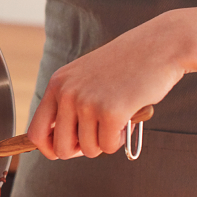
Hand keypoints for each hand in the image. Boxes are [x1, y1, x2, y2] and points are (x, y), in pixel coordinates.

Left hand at [28, 14, 195, 159]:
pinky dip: (120, 140)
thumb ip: (71, 103)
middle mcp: (67, 93)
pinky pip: (108, 146)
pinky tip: (127, 119)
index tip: (69, 148)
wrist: (160, 46)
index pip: (36, 132)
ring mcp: (87, 102)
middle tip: (99, 136)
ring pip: (88, 150)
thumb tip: (61, 145)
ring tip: (118, 119)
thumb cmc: (129, 64)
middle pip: (61, 149)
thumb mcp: (88, 78)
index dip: (50, 148)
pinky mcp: (110, 112)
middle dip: (81, 150)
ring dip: (105, 142)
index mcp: (58, 83)